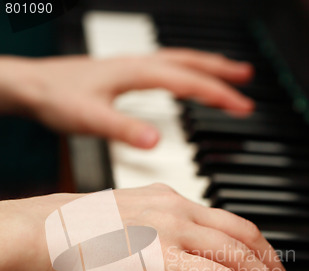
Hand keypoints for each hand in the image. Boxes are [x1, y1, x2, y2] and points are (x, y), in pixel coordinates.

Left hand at [0, 50, 253, 147]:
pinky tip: (183, 80)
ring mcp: (131, 67)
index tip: (242, 106)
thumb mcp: (91, 118)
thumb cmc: (57, 98)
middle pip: (189, 62)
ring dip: (205, 66)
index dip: (218, 94)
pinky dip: (184, 71)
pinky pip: (164, 67)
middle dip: (221, 72)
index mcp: (136, 73)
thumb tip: (157, 141)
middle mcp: (137, 65)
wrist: (32, 85)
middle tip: (247, 81)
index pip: (188, 81)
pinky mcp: (123, 74)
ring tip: (228, 73)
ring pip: (178, 60)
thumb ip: (124, 129)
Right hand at [0, 184, 303, 270]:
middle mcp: (176, 208)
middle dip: (274, 267)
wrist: (43, 236)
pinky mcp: (164, 258)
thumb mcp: (125, 229)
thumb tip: (181, 270)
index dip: (256, 248)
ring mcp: (172, 230)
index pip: (228, 221)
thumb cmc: (71, 237)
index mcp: (168, 199)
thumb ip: (158, 242)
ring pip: (240, 257)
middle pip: (244, 235)